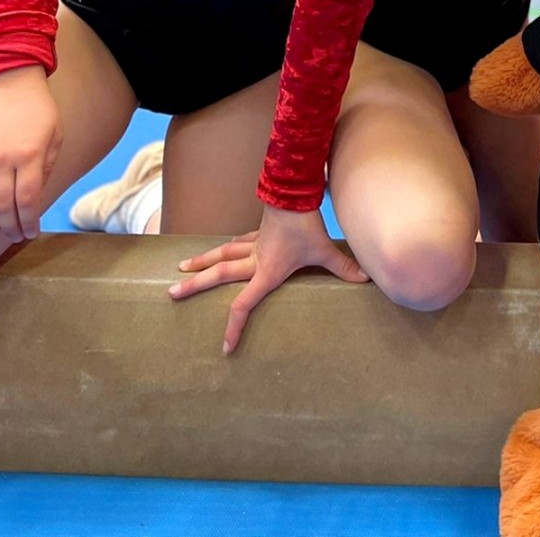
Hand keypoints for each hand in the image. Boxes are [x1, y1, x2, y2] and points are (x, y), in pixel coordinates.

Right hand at [0, 65, 60, 241]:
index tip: (30, 232)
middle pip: (2, 203)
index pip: (27, 200)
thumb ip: (48, 166)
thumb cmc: (39, 109)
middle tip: (12, 236)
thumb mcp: (56, 135)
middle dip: (8, 225)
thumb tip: (38, 194)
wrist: (14, 79)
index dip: (28, 221)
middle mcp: (4, 158)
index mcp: (31, 156)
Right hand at [169, 203, 368, 353]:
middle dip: (195, 286)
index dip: (234, 326)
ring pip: (221, 255)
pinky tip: (217, 248)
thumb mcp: (325, 251)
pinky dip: (223, 247)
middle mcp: (254, 259)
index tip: (225, 346)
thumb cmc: (307, 226)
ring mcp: (253, 243)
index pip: (245, 304)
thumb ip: (344, 268)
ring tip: (181, 267)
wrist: (295, 193)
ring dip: (202, 262)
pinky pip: (235, 241)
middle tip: (171, 294)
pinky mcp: (257, 231)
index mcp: (266, 271)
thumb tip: (368, 279)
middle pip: (219, 275)